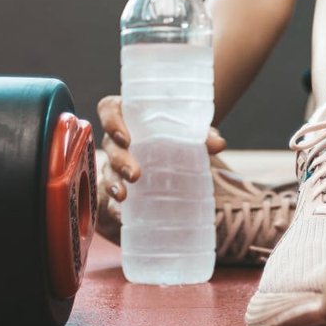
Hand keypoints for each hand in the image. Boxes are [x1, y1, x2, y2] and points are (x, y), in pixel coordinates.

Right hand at [96, 94, 227, 241]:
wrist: (176, 150)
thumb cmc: (176, 133)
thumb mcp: (188, 130)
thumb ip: (202, 134)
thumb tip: (218, 144)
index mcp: (128, 115)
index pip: (109, 110)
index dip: (111, 121)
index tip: (125, 137)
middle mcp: (117, 138)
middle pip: (110, 145)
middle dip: (119, 160)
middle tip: (134, 174)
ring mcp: (115, 162)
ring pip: (107, 171)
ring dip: (113, 184)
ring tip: (123, 196)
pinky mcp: (119, 183)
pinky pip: (109, 195)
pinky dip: (114, 206)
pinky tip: (122, 215)